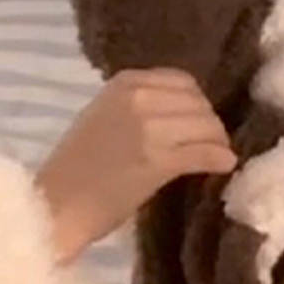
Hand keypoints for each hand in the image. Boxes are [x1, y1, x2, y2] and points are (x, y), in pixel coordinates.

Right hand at [35, 69, 236, 263]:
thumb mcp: (106, 116)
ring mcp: (149, 128)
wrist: (59, 202)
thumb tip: (181, 113)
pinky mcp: (159, 161)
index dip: (199, 104)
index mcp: (124, 83)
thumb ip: (140, 106)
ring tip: (220, 156)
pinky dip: (220, 159)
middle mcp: (138, 98)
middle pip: (199, 103)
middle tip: (215, 144)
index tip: (200, 123)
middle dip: (212, 124)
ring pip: (207, 126)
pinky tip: (224, 166)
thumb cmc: (79, 167)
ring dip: (219, 142)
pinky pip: (204, 153)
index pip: (182, 81)